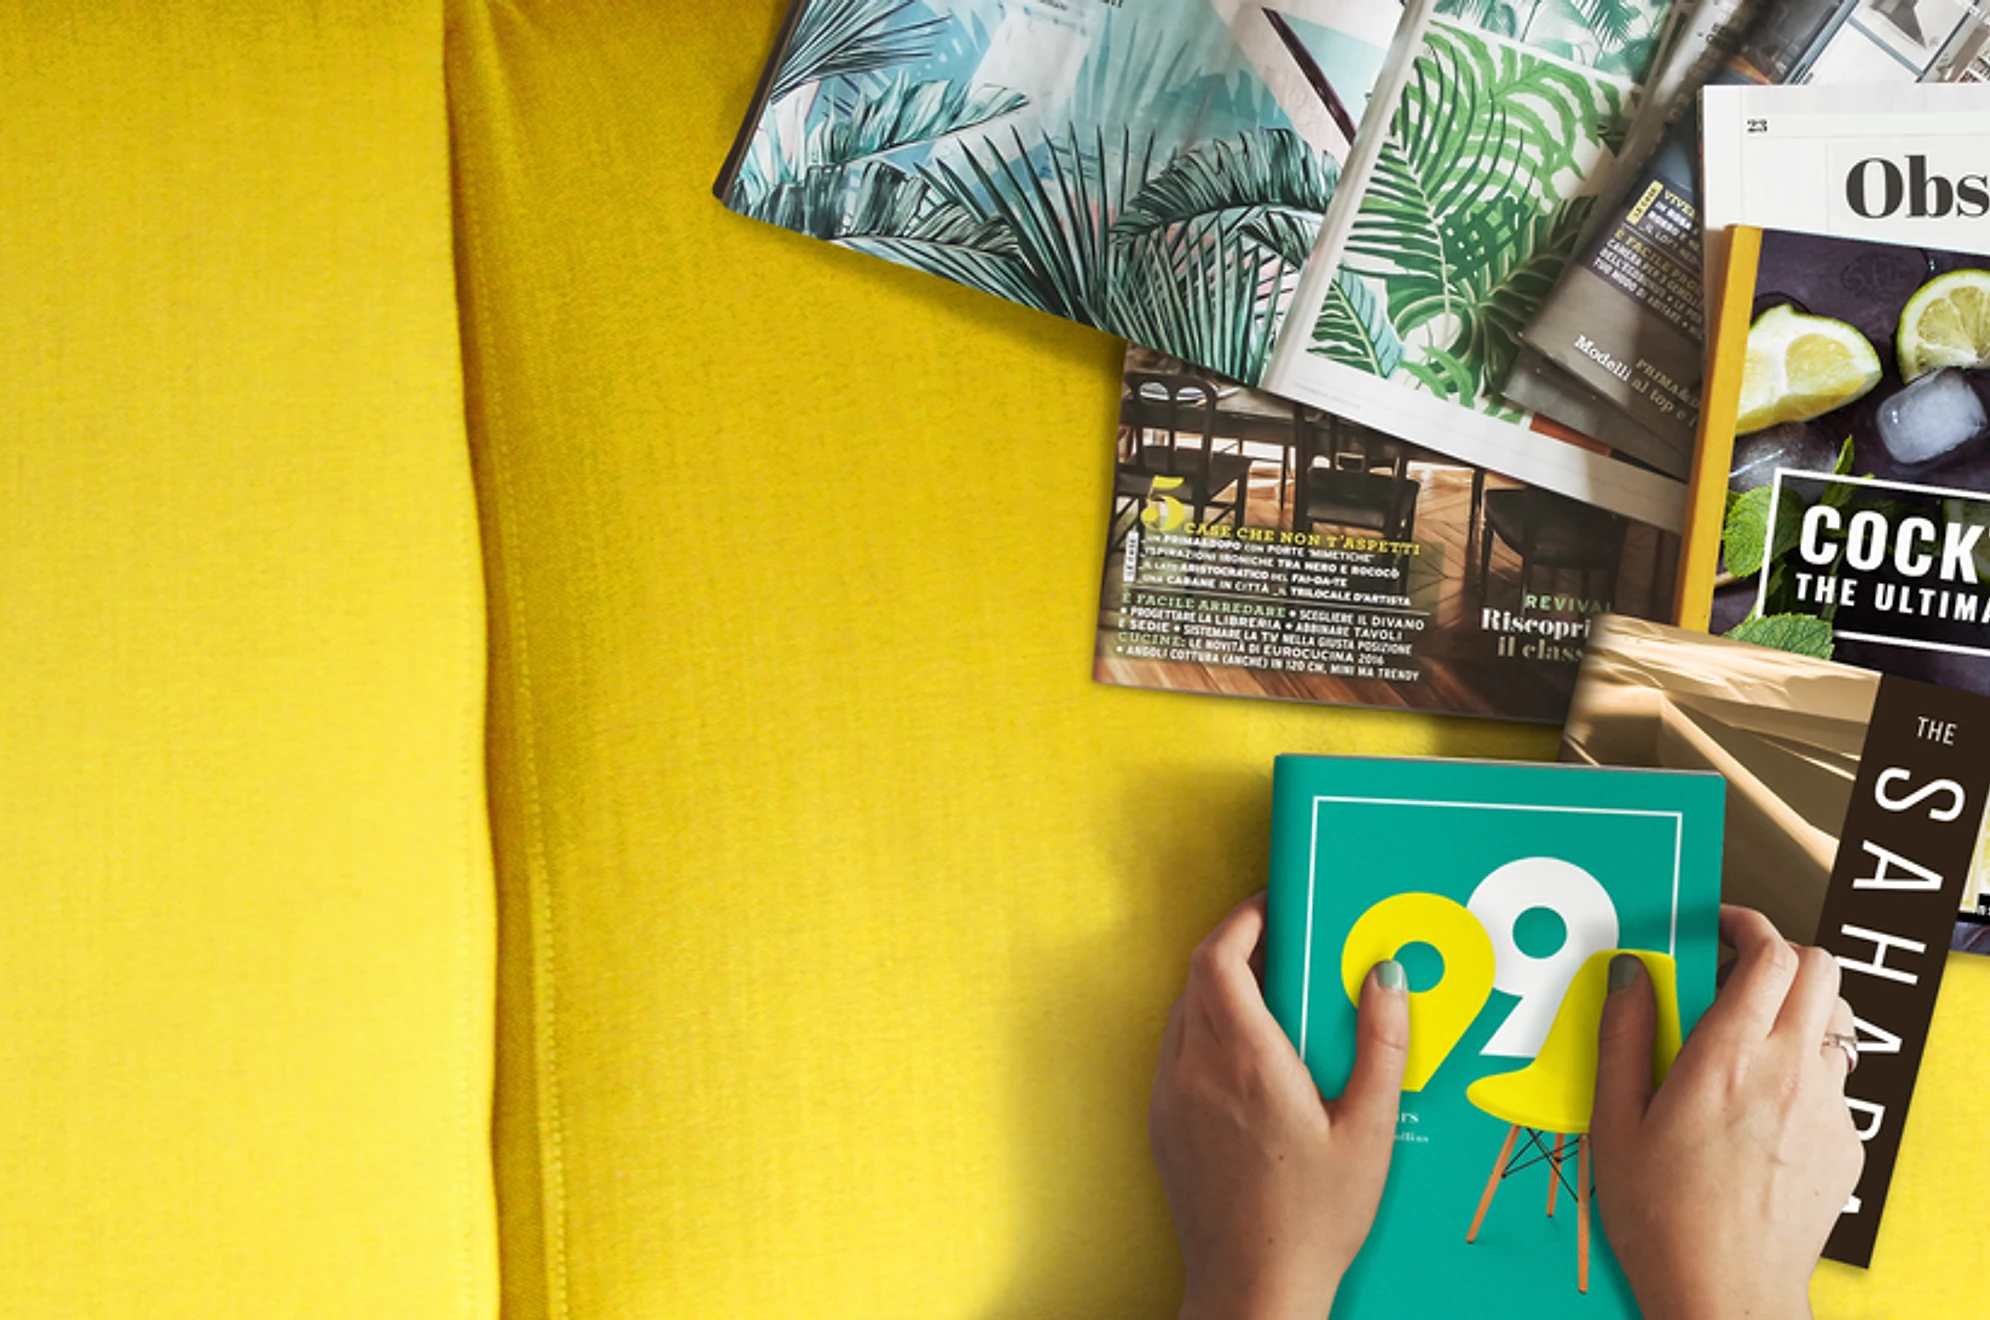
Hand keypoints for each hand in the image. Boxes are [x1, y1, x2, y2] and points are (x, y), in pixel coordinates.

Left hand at [1149, 892, 1409, 1319]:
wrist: (1253, 1289)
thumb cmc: (1312, 1220)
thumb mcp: (1368, 1131)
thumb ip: (1381, 1046)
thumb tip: (1387, 976)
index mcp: (1246, 1062)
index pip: (1219, 958)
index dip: (1241, 920)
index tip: (1273, 907)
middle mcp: (1197, 1070)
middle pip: (1198, 976)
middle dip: (1237, 948)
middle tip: (1286, 947)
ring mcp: (1171, 1097)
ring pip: (1183, 1011)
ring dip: (1219, 989)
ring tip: (1273, 999)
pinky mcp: (1162, 1123)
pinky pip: (1176, 1051)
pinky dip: (1206, 1030)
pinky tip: (1248, 1055)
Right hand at [1592, 906, 1863, 1319]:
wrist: (1725, 1297)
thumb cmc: (1661, 1218)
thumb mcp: (1615, 1122)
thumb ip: (1623, 1035)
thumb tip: (1630, 972)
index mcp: (1727, 1059)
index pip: (1769, 955)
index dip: (1748, 925)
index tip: (1720, 926)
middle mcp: (1789, 1073)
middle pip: (1821, 970)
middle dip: (1781, 956)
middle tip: (1737, 972)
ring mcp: (1825, 1110)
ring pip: (1835, 1023)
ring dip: (1798, 1011)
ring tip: (1750, 1040)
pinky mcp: (1844, 1146)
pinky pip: (1835, 1082)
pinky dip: (1805, 1071)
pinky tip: (1762, 1107)